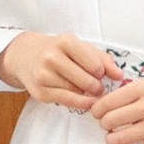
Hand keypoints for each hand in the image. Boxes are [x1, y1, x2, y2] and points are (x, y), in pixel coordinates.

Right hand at [1, 32, 122, 109]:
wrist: (24, 55)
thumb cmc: (58, 50)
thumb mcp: (80, 47)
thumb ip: (103, 59)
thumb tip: (119, 76)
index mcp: (65, 41)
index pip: (95, 65)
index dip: (102, 73)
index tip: (100, 74)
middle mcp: (52, 57)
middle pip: (88, 82)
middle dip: (97, 87)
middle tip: (96, 86)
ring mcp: (44, 76)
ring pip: (78, 93)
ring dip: (85, 94)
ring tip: (82, 87)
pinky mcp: (40, 93)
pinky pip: (67, 102)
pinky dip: (79, 102)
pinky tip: (82, 98)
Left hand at [97, 74, 143, 143]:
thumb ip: (127, 94)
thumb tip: (100, 107)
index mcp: (141, 89)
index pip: (106, 103)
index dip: (97, 111)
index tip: (98, 115)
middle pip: (109, 122)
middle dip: (104, 126)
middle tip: (108, 127)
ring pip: (120, 139)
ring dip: (112, 141)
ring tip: (115, 138)